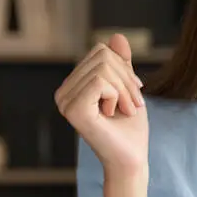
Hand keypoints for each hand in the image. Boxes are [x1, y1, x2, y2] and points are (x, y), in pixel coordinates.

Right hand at [54, 34, 148, 173]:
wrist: (131, 159)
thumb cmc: (130, 129)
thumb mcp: (127, 88)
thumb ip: (120, 64)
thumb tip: (116, 37)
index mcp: (73, 86)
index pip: (101, 51)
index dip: (124, 68)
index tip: (133, 94)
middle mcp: (63, 93)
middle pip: (102, 56)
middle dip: (127, 78)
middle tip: (134, 104)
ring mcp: (65, 101)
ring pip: (104, 68)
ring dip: (125, 90)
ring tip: (125, 110)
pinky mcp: (73, 110)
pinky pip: (100, 81)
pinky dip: (117, 96)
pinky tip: (113, 114)